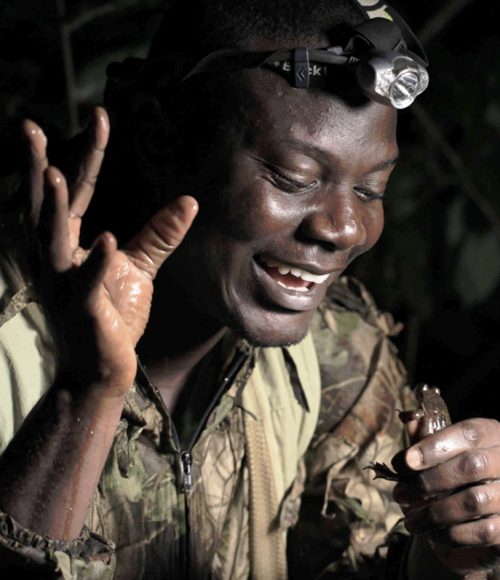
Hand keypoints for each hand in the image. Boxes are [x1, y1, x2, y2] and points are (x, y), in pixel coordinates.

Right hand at [25, 108, 197, 395]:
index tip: (100, 117)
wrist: (104, 367)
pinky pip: (87, 285)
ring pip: (51, 241)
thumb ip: (159, 234)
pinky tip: (106, 241)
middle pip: (47, 207)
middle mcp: (58, 259)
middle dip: (38, 167)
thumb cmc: (114, 316)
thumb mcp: (139, 268)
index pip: (77, 192)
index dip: (87, 156)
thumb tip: (190, 201)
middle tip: (29, 127)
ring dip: (52, 208)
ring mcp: (64, 285)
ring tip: (54, 172)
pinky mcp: (82, 311)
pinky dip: (96, 264)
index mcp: (71, 244)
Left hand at [394, 418, 499, 575]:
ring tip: (410, 520)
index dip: (434, 445)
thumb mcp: (447, 450)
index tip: (405, 461)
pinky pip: (483, 532)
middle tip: (399, 493)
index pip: (468, 433)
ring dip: (434, 513)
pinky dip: (452, 535)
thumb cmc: (460, 472)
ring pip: (473, 501)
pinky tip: (432, 534)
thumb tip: (411, 421)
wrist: (488, 511)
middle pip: (472, 466)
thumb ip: (429, 437)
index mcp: (493, 435)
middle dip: (429, 481)